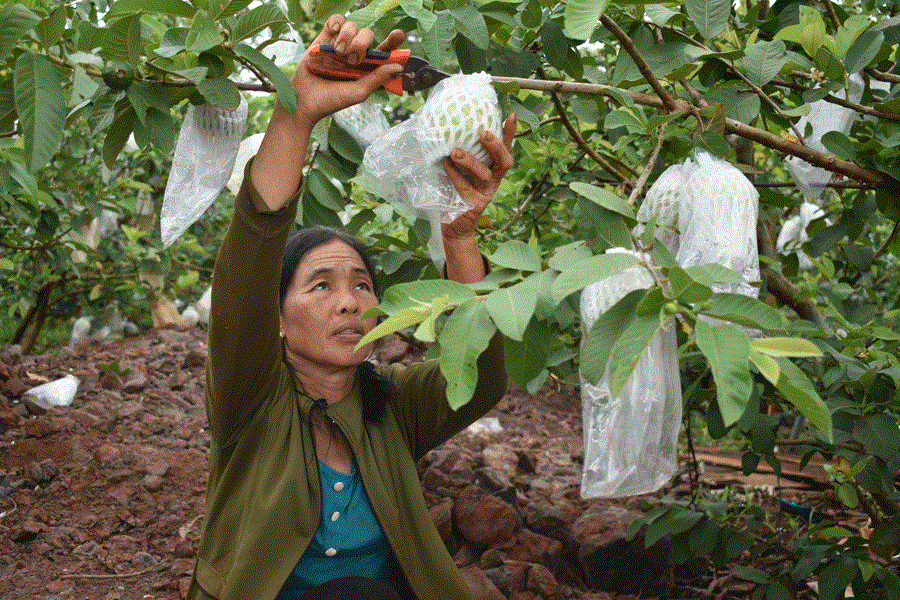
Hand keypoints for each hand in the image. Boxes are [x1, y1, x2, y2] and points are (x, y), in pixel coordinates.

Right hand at [252, 16, 404, 209]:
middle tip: (352, 60)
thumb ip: (378, 78)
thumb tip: (398, 66)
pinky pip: (336, 20)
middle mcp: (356, 54)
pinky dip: (336, 22)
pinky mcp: (324, 39)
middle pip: (368, 35)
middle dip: (362, 44)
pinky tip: (334, 32)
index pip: (385, 50)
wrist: (304, 100)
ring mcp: (340, 45)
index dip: (394, 41)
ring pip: (352, 26)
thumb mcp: (358, 92)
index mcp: (368, 67)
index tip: (398, 35)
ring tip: (338, 53)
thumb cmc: (332, 101)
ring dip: (347, 37)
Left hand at [441, 113, 516, 241]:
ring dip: (470, 161)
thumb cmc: (455, 195)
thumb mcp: (458, 172)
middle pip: (504, 162)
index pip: (505, 149)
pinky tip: (445, 165)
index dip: (510, 134)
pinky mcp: (474, 205)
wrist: (452, 226)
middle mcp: (493, 181)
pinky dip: (453, 174)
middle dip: (496, 146)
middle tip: (484, 133)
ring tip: (455, 152)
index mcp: (492, 170)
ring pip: (484, 174)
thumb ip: (458, 156)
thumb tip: (446, 130)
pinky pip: (464, 186)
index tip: (511, 115)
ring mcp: (485, 194)